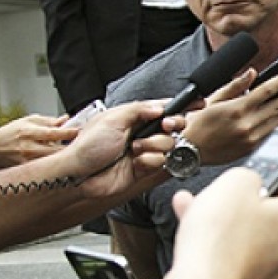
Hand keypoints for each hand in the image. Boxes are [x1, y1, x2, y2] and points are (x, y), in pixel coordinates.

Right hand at [0, 114, 77, 166]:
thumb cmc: (11, 133)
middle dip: (73, 148)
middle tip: (84, 144)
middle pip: (57, 151)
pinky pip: (47, 169)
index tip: (81, 131)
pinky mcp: (28, 172)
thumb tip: (66, 119)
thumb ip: (49, 121)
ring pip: (54, 162)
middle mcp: (28, 148)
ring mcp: (28, 162)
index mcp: (29, 132)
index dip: (70, 132)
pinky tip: (62, 163)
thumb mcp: (29, 121)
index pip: (54, 133)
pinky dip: (56, 166)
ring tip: (74, 154)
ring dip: (66, 158)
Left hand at [68, 101, 184, 197]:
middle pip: (173, 127)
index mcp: (134, 117)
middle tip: (164, 127)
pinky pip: (160, 162)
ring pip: (168, 145)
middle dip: (170, 126)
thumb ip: (139, 109)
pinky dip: (149, 162)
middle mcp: (141, 133)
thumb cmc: (88, 145)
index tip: (198, 104)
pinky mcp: (144, 169)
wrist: (79, 175)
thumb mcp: (113, 119)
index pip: (163, 108)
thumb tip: (160, 107)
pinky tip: (135, 163)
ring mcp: (144, 151)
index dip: (182, 106)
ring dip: (153, 146)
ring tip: (134, 150)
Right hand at [171, 168, 277, 278]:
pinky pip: (235, 263)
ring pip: (250, 242)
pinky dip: (218, 251)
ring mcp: (268, 275)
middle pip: (273, 220)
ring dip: (226, 227)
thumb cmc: (221, 243)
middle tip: (226, 199)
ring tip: (198, 214)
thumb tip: (249, 182)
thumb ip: (249, 176)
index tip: (266, 181)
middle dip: (246, 206)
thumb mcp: (236, 182)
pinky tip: (195, 241)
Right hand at [187, 66, 277, 164]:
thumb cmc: (198, 125)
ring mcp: (251, 138)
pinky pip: (273, 133)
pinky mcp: (252, 148)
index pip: (268, 89)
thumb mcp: (213, 99)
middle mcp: (247, 124)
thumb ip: (235, 86)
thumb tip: (251, 73)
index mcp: (237, 109)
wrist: (190, 151)